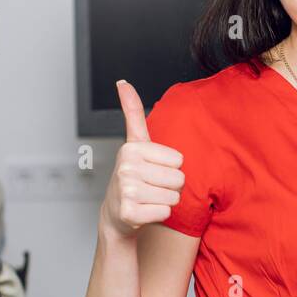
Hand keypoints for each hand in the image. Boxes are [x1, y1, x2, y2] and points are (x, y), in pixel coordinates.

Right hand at [99, 80, 185, 238]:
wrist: (116, 213)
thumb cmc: (132, 176)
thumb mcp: (135, 142)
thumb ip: (132, 112)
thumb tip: (123, 82)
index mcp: (131, 148)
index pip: (179, 160)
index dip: (170, 168)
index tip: (152, 170)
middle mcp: (126, 168)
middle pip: (179, 179)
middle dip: (170, 186)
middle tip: (151, 187)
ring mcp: (126, 192)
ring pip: (174, 197)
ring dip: (165, 200)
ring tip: (148, 198)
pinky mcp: (130, 214)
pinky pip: (166, 212)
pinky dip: (159, 215)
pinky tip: (144, 211)